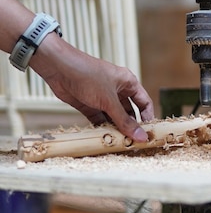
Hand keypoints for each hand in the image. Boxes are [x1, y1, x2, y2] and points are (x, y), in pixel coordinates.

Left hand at [31, 34, 153, 141]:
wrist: (58, 68)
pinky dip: (103, 129)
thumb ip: (124, 120)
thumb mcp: (109, 100)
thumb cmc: (87, 75)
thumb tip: (141, 136)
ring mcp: (103, 98)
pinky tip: (105, 139)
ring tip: (120, 144)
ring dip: (117, 129)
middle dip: (132, 126)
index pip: (144, 102)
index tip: (148, 133)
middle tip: (134, 143)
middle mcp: (117, 90)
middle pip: (130, 111)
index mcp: (127, 82)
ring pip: (114, 117)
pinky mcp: (89, 105)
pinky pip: (100, 120)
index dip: (148, 117)